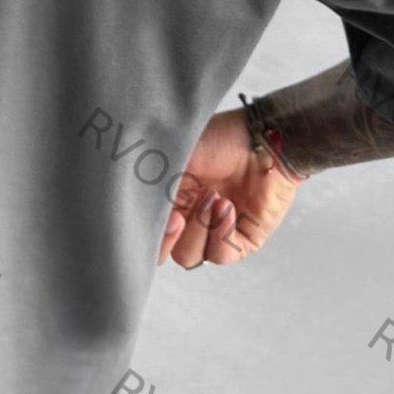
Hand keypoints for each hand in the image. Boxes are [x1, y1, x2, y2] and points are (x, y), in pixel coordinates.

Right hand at [158, 108, 301, 268]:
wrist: (262, 137)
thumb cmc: (218, 140)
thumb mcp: (173, 159)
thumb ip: (150, 187)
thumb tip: (131, 208)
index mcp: (168, 201)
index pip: (148, 236)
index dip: (148, 235)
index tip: (160, 214)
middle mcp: (189, 218)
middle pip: (167, 252)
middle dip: (169, 240)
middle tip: (179, 217)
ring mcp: (215, 230)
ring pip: (192, 256)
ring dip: (200, 229)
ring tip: (213, 197)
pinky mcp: (243, 239)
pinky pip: (223, 255)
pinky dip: (222, 234)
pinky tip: (226, 206)